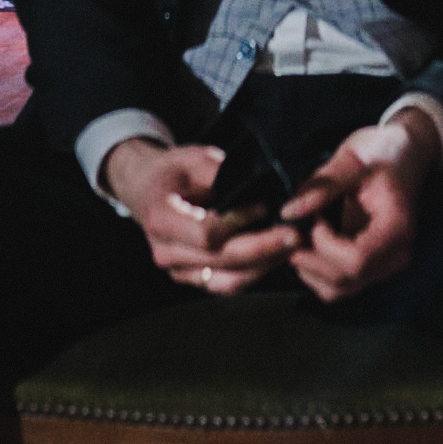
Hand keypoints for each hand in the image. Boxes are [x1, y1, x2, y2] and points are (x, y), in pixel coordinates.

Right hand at [102, 139, 300, 294]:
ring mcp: (179, 272)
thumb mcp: (190, 157)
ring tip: (292, 248)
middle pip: (222, 260)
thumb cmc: (172, 171)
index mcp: (161, 219)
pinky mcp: (192, 279)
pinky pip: (227, 285)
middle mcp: (166, 253)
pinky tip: (275, 256)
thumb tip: (252, 183)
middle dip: (263, 249)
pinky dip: (254, 273)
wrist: (146, 191)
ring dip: (264, 266)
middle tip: (296, 234)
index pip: (206, 233)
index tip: (265, 206)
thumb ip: (216, 171)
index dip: (239, 222)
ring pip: (228, 281)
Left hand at [279, 111, 439, 303]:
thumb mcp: (353, 159)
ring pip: (339, 290)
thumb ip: (322, 186)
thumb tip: (288, 212)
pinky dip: (318, 271)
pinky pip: (340, 284)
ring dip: (311, 268)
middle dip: (311, 258)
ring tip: (302, 234)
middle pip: (345, 280)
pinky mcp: (372, 267)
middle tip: (296, 227)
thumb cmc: (382, 152)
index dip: (325, 245)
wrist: (405, 154)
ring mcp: (385, 265)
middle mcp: (395, 256)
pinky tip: (311, 242)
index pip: (356, 260)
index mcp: (396, 229)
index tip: (316, 217)